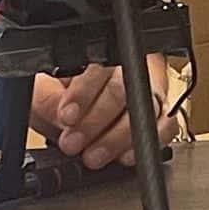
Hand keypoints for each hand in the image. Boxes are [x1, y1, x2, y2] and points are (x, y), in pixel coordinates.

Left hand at [30, 59, 179, 168]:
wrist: (70, 118)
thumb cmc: (60, 98)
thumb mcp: (43, 92)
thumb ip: (46, 97)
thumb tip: (58, 110)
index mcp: (101, 54)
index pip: (99, 67)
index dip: (83, 93)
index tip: (66, 116)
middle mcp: (130, 68)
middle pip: (125, 89)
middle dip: (96, 120)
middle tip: (73, 142)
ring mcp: (149, 92)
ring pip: (146, 109)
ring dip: (118, 137)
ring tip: (94, 155)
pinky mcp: (161, 117)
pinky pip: (165, 128)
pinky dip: (145, 144)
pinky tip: (124, 155)